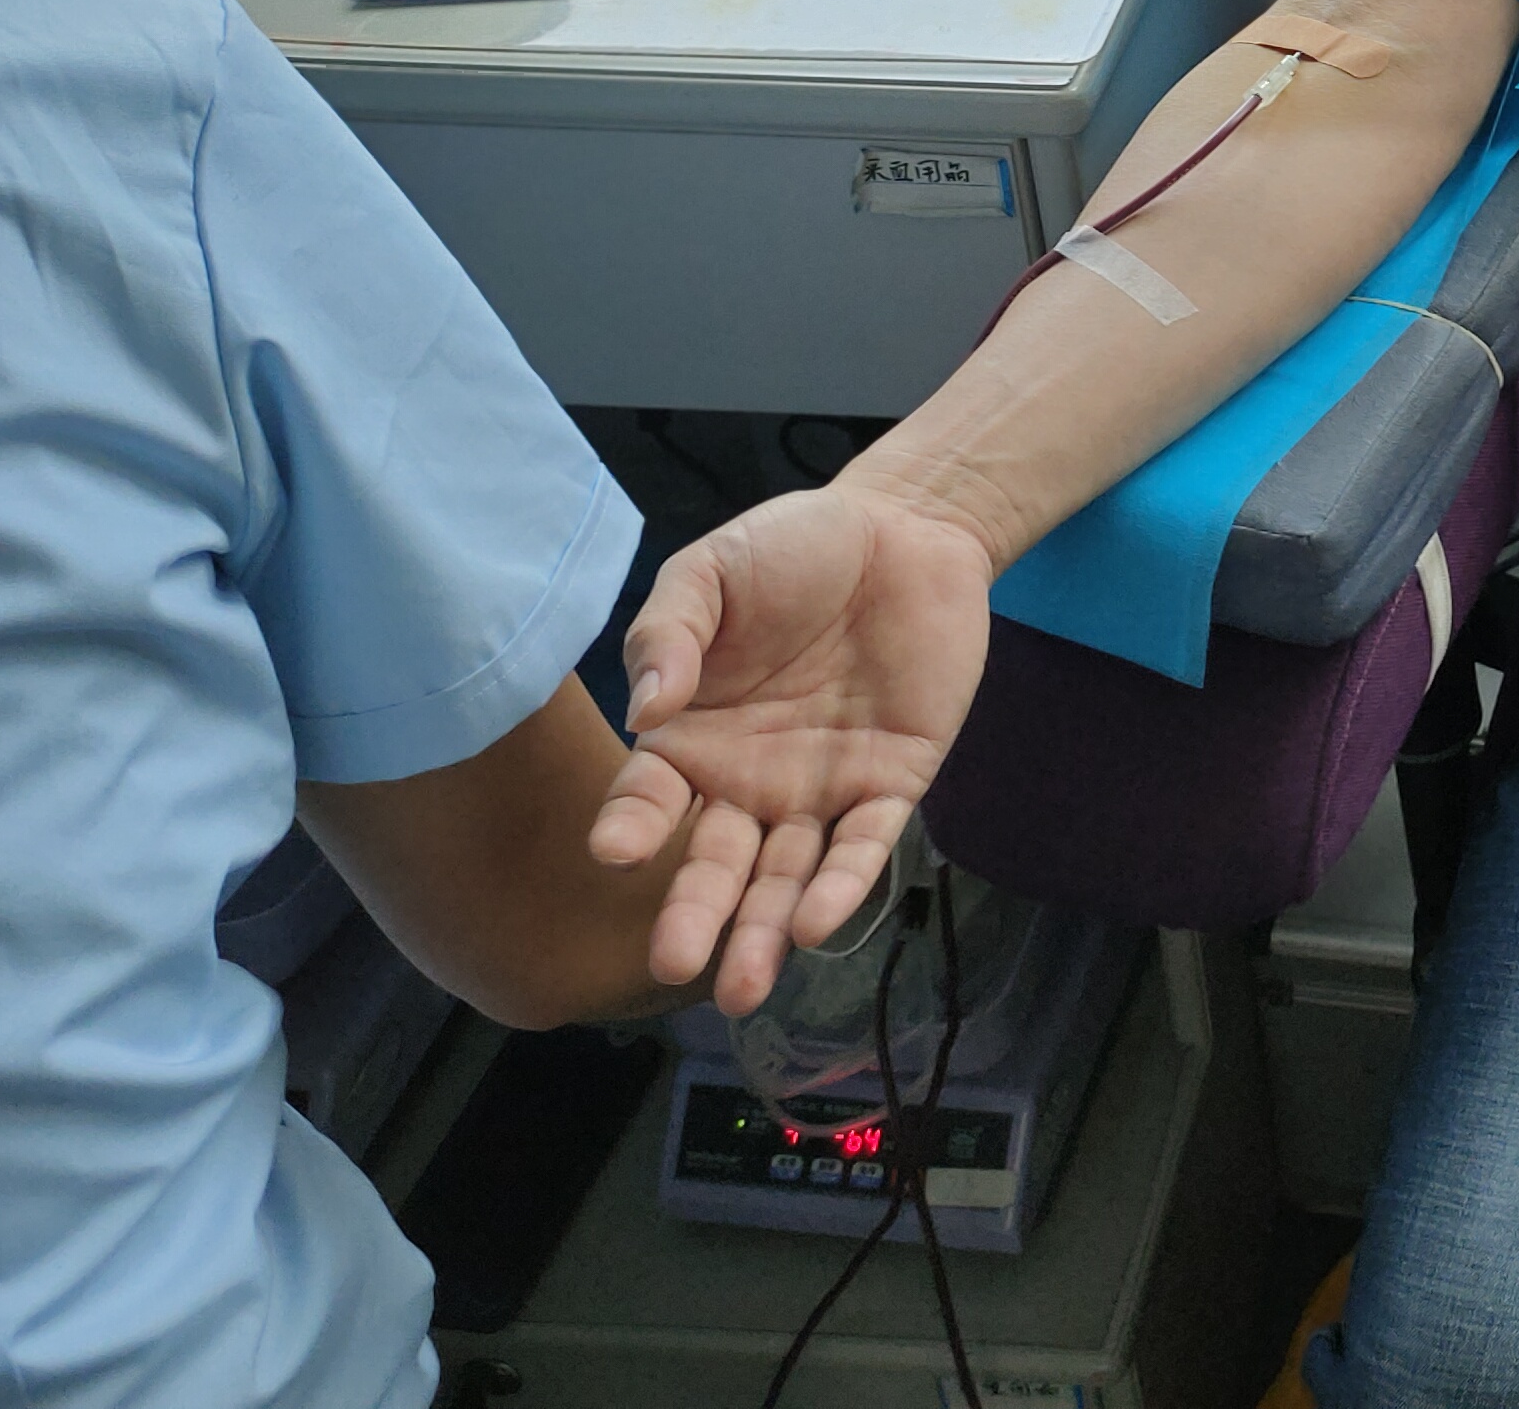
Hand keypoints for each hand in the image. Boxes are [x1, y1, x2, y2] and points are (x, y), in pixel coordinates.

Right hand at [587, 485, 995, 1014]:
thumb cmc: (791, 551)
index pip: (650, 800)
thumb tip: (647, 708)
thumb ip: (671, 633)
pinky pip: (864, 846)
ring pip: (786, 877)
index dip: (632, 827)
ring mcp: (819, 789)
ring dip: (765, 931)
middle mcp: (747, 781)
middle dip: (695, 914)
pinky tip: (817, 924)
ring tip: (743, 988)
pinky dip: (842, 885)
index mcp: (691, 739)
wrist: (903, 529)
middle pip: (716, 862)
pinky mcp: (891, 783)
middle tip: (673, 963)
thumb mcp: (713, 572)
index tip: (614, 853)